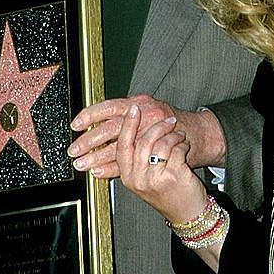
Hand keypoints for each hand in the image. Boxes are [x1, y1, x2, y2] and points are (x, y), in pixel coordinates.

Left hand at [68, 95, 226, 177]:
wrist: (198, 134)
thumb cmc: (169, 121)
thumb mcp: (149, 108)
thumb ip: (128, 112)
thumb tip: (97, 120)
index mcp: (140, 102)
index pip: (111, 106)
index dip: (91, 115)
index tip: (76, 124)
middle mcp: (145, 116)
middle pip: (112, 127)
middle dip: (90, 140)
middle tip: (75, 150)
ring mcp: (152, 134)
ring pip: (119, 146)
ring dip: (98, 156)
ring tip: (83, 164)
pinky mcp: (157, 150)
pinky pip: (132, 160)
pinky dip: (113, 168)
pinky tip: (99, 171)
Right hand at [116, 105, 206, 224]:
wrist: (186, 214)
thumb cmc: (166, 193)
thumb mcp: (143, 180)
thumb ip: (135, 159)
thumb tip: (128, 128)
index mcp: (128, 177)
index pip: (123, 146)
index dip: (128, 125)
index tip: (133, 109)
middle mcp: (138, 179)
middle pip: (143, 142)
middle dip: (158, 127)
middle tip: (169, 120)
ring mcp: (155, 179)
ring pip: (161, 144)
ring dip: (174, 136)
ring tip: (179, 135)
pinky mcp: (173, 177)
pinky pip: (176, 150)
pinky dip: (183, 144)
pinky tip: (185, 146)